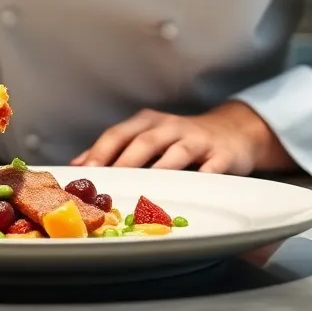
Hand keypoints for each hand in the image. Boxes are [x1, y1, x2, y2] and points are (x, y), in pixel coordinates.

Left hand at [71, 100, 295, 173]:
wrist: (232, 131)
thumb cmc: (181, 139)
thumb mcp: (148, 136)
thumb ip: (115, 150)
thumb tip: (79, 166)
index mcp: (148, 122)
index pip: (119, 133)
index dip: (101, 151)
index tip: (85, 171)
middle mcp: (171, 127)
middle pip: (145, 141)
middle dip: (125, 162)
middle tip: (110, 183)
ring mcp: (197, 140)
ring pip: (177, 153)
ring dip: (160, 170)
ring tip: (145, 189)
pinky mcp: (222, 155)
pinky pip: (212, 166)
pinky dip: (203, 176)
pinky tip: (193, 187)